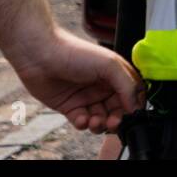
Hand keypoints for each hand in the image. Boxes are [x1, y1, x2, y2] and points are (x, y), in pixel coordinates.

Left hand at [11, 26, 143, 133]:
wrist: (40, 55)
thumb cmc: (75, 53)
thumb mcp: (109, 65)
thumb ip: (127, 85)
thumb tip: (136, 107)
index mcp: (115, 74)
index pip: (132, 94)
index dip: (134, 106)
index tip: (131, 115)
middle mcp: (103, 86)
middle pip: (117, 110)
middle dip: (117, 119)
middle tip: (113, 123)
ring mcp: (86, 97)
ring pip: (101, 118)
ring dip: (101, 124)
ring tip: (95, 122)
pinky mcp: (70, 106)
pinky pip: (82, 121)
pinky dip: (84, 123)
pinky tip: (82, 118)